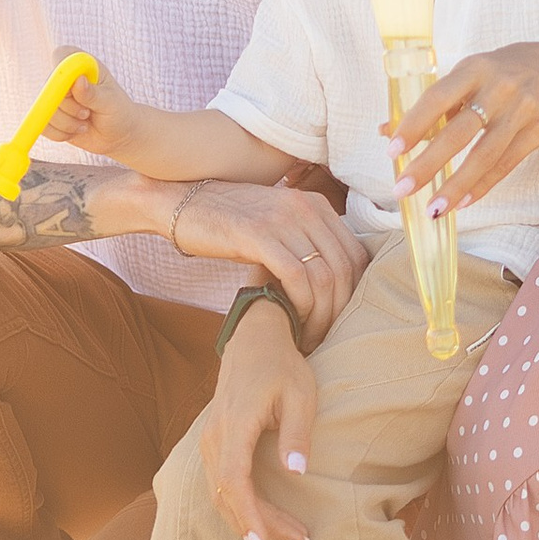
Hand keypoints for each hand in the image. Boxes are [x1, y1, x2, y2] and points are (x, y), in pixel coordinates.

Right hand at [45, 47, 138, 156]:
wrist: (118, 134)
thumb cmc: (118, 112)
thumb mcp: (110, 102)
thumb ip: (93, 93)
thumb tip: (78, 81)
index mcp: (81, 64)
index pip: (62, 55)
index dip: (63, 71)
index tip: (76, 87)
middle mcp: (64, 77)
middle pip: (49, 88)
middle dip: (69, 107)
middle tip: (87, 113)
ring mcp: (54, 97)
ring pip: (45, 110)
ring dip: (67, 124)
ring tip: (85, 123)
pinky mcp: (49, 116)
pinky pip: (43, 126)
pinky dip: (60, 134)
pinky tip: (75, 131)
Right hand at [159, 178, 365, 345]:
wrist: (181, 202)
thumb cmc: (229, 222)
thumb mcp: (277, 224)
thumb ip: (306, 242)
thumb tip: (335, 282)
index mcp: (315, 204)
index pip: (356, 254)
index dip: (354, 293)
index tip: (340, 319)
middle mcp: (305, 207)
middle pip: (344, 268)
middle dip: (339, 310)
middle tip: (325, 336)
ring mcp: (282, 219)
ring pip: (323, 275)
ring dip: (320, 315)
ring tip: (308, 336)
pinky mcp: (258, 234)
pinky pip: (296, 276)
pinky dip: (300, 305)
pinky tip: (292, 320)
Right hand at [197, 302, 314, 539]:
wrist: (253, 339)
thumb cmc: (281, 365)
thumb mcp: (300, 393)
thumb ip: (296, 432)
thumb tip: (296, 471)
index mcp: (234, 424)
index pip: (234, 481)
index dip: (249, 515)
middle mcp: (214, 437)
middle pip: (227, 495)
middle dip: (261, 527)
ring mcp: (210, 441)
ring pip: (221, 494)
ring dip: (251, 521)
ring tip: (289, 538)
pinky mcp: (214, 444)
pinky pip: (221, 484)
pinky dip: (241, 507)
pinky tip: (265, 520)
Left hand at [384, 40, 538, 217]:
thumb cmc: (508, 72)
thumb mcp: (473, 74)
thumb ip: (435, 103)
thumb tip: (387, 130)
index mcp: (476, 68)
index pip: (438, 97)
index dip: (415, 124)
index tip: (392, 149)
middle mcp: (500, 88)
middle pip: (460, 132)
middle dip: (428, 163)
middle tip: (402, 188)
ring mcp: (523, 111)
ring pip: (484, 155)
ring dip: (455, 185)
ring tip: (432, 208)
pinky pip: (506, 164)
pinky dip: (482, 186)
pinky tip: (461, 202)